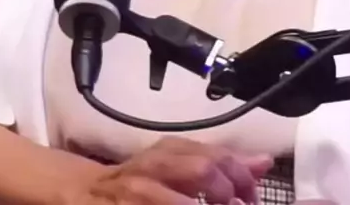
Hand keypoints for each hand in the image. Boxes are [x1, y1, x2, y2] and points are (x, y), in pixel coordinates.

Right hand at [87, 135, 272, 203]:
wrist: (86, 193)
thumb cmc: (141, 182)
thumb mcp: (178, 166)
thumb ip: (220, 165)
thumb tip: (263, 162)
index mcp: (171, 151)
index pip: (216, 155)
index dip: (241, 178)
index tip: (251, 199)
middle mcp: (155, 166)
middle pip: (202, 170)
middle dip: (226, 194)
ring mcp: (139, 192)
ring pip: (183, 200)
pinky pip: (166, 204)